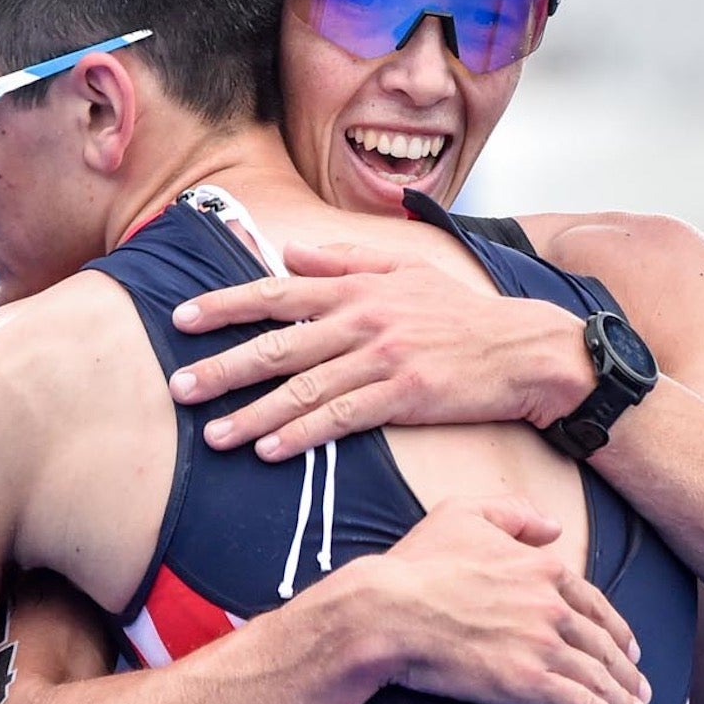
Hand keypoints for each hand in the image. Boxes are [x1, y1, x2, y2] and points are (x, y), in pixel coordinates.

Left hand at [168, 241, 592, 461]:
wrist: (525, 349)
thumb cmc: (463, 314)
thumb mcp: (405, 271)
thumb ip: (344, 261)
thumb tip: (288, 254)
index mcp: (356, 288)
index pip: (276, 294)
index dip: (225, 306)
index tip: (181, 319)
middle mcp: (362, 319)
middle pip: (277, 344)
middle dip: (222, 367)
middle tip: (178, 388)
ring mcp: (382, 358)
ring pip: (302, 388)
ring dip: (252, 412)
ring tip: (213, 435)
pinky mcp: (403, 395)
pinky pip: (340, 418)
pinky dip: (302, 435)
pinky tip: (270, 450)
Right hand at [354, 496, 650, 703]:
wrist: (388, 611)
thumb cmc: (417, 564)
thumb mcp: (463, 513)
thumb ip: (513, 513)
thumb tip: (553, 526)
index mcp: (541, 568)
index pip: (593, 604)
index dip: (616, 630)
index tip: (627, 649)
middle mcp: (551, 606)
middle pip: (603, 645)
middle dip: (626, 672)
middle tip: (639, 691)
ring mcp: (542, 646)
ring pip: (598, 677)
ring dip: (622, 701)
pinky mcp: (527, 684)